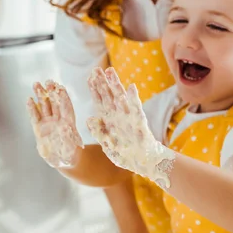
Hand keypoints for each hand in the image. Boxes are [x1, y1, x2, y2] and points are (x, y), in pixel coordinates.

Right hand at [27, 81, 82, 167]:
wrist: (62, 161)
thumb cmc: (70, 155)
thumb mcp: (71, 148)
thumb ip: (68, 139)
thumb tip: (65, 127)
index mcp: (69, 124)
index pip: (66, 108)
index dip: (64, 98)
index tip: (60, 88)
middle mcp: (59, 121)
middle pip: (55, 103)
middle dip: (51, 92)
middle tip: (48, 81)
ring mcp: (49, 123)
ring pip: (44, 106)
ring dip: (41, 95)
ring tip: (36, 84)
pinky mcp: (39, 129)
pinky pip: (35, 116)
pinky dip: (32, 108)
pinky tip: (29, 99)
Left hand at [86, 67, 173, 187]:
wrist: (144, 163)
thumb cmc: (125, 154)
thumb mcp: (107, 144)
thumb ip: (99, 132)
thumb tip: (89, 119)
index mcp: (109, 120)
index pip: (100, 101)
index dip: (95, 89)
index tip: (89, 76)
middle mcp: (118, 116)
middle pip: (109, 95)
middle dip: (102, 82)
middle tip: (96, 68)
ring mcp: (129, 118)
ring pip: (121, 98)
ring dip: (115, 85)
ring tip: (110, 72)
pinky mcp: (139, 123)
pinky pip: (136, 109)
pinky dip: (133, 98)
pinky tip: (131, 87)